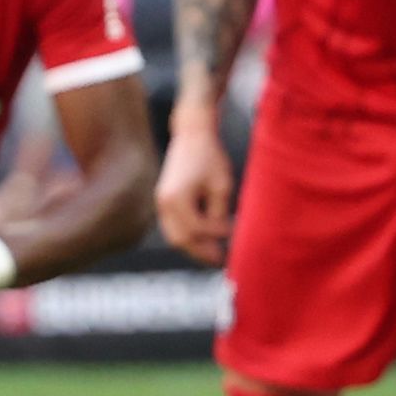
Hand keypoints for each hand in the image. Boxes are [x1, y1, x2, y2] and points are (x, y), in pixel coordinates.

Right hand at [157, 103, 234, 264]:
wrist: (191, 135)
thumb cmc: (209, 156)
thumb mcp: (220, 185)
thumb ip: (218, 212)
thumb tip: (222, 236)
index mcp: (177, 198)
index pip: (197, 228)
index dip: (217, 234)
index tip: (235, 233)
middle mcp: (164, 203)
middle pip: (180, 239)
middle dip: (201, 251)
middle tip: (221, 260)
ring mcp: (161, 203)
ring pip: (174, 236)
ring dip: (193, 246)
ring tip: (212, 253)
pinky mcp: (163, 201)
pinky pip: (173, 227)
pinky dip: (187, 236)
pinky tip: (203, 239)